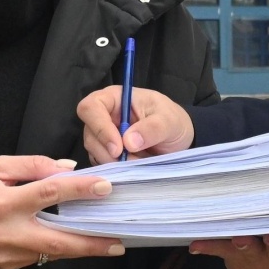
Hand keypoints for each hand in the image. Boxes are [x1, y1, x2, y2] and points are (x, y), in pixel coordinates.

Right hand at [0, 155, 121, 268]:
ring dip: (81, 248)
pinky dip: (59, 249)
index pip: (49, 194)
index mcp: (4, 204)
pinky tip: (76, 243)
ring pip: (53, 252)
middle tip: (120, 242)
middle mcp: (8, 233)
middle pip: (59, 240)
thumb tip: (68, 170)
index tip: (105, 187)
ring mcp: (8, 255)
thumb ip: (34, 165)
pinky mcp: (7, 267)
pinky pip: (41, 257)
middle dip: (92, 243)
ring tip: (109, 243)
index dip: (79, 190)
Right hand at [77, 86, 195, 163]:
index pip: (91, 107)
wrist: (179, 140)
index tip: (118, 148)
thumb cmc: (173, 121)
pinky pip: (101, 164)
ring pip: (94, 151)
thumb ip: (152, 128)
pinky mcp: (106, 153)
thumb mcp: (169, 121)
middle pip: (90, 134)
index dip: (100, 128)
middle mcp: (104, 115)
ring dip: (114, 163)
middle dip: (108, 152)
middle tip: (132, 161)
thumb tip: (128, 142)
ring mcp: (103, 135)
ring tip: (138, 163)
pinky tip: (133, 168)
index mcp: (115, 98)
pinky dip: (115, 170)